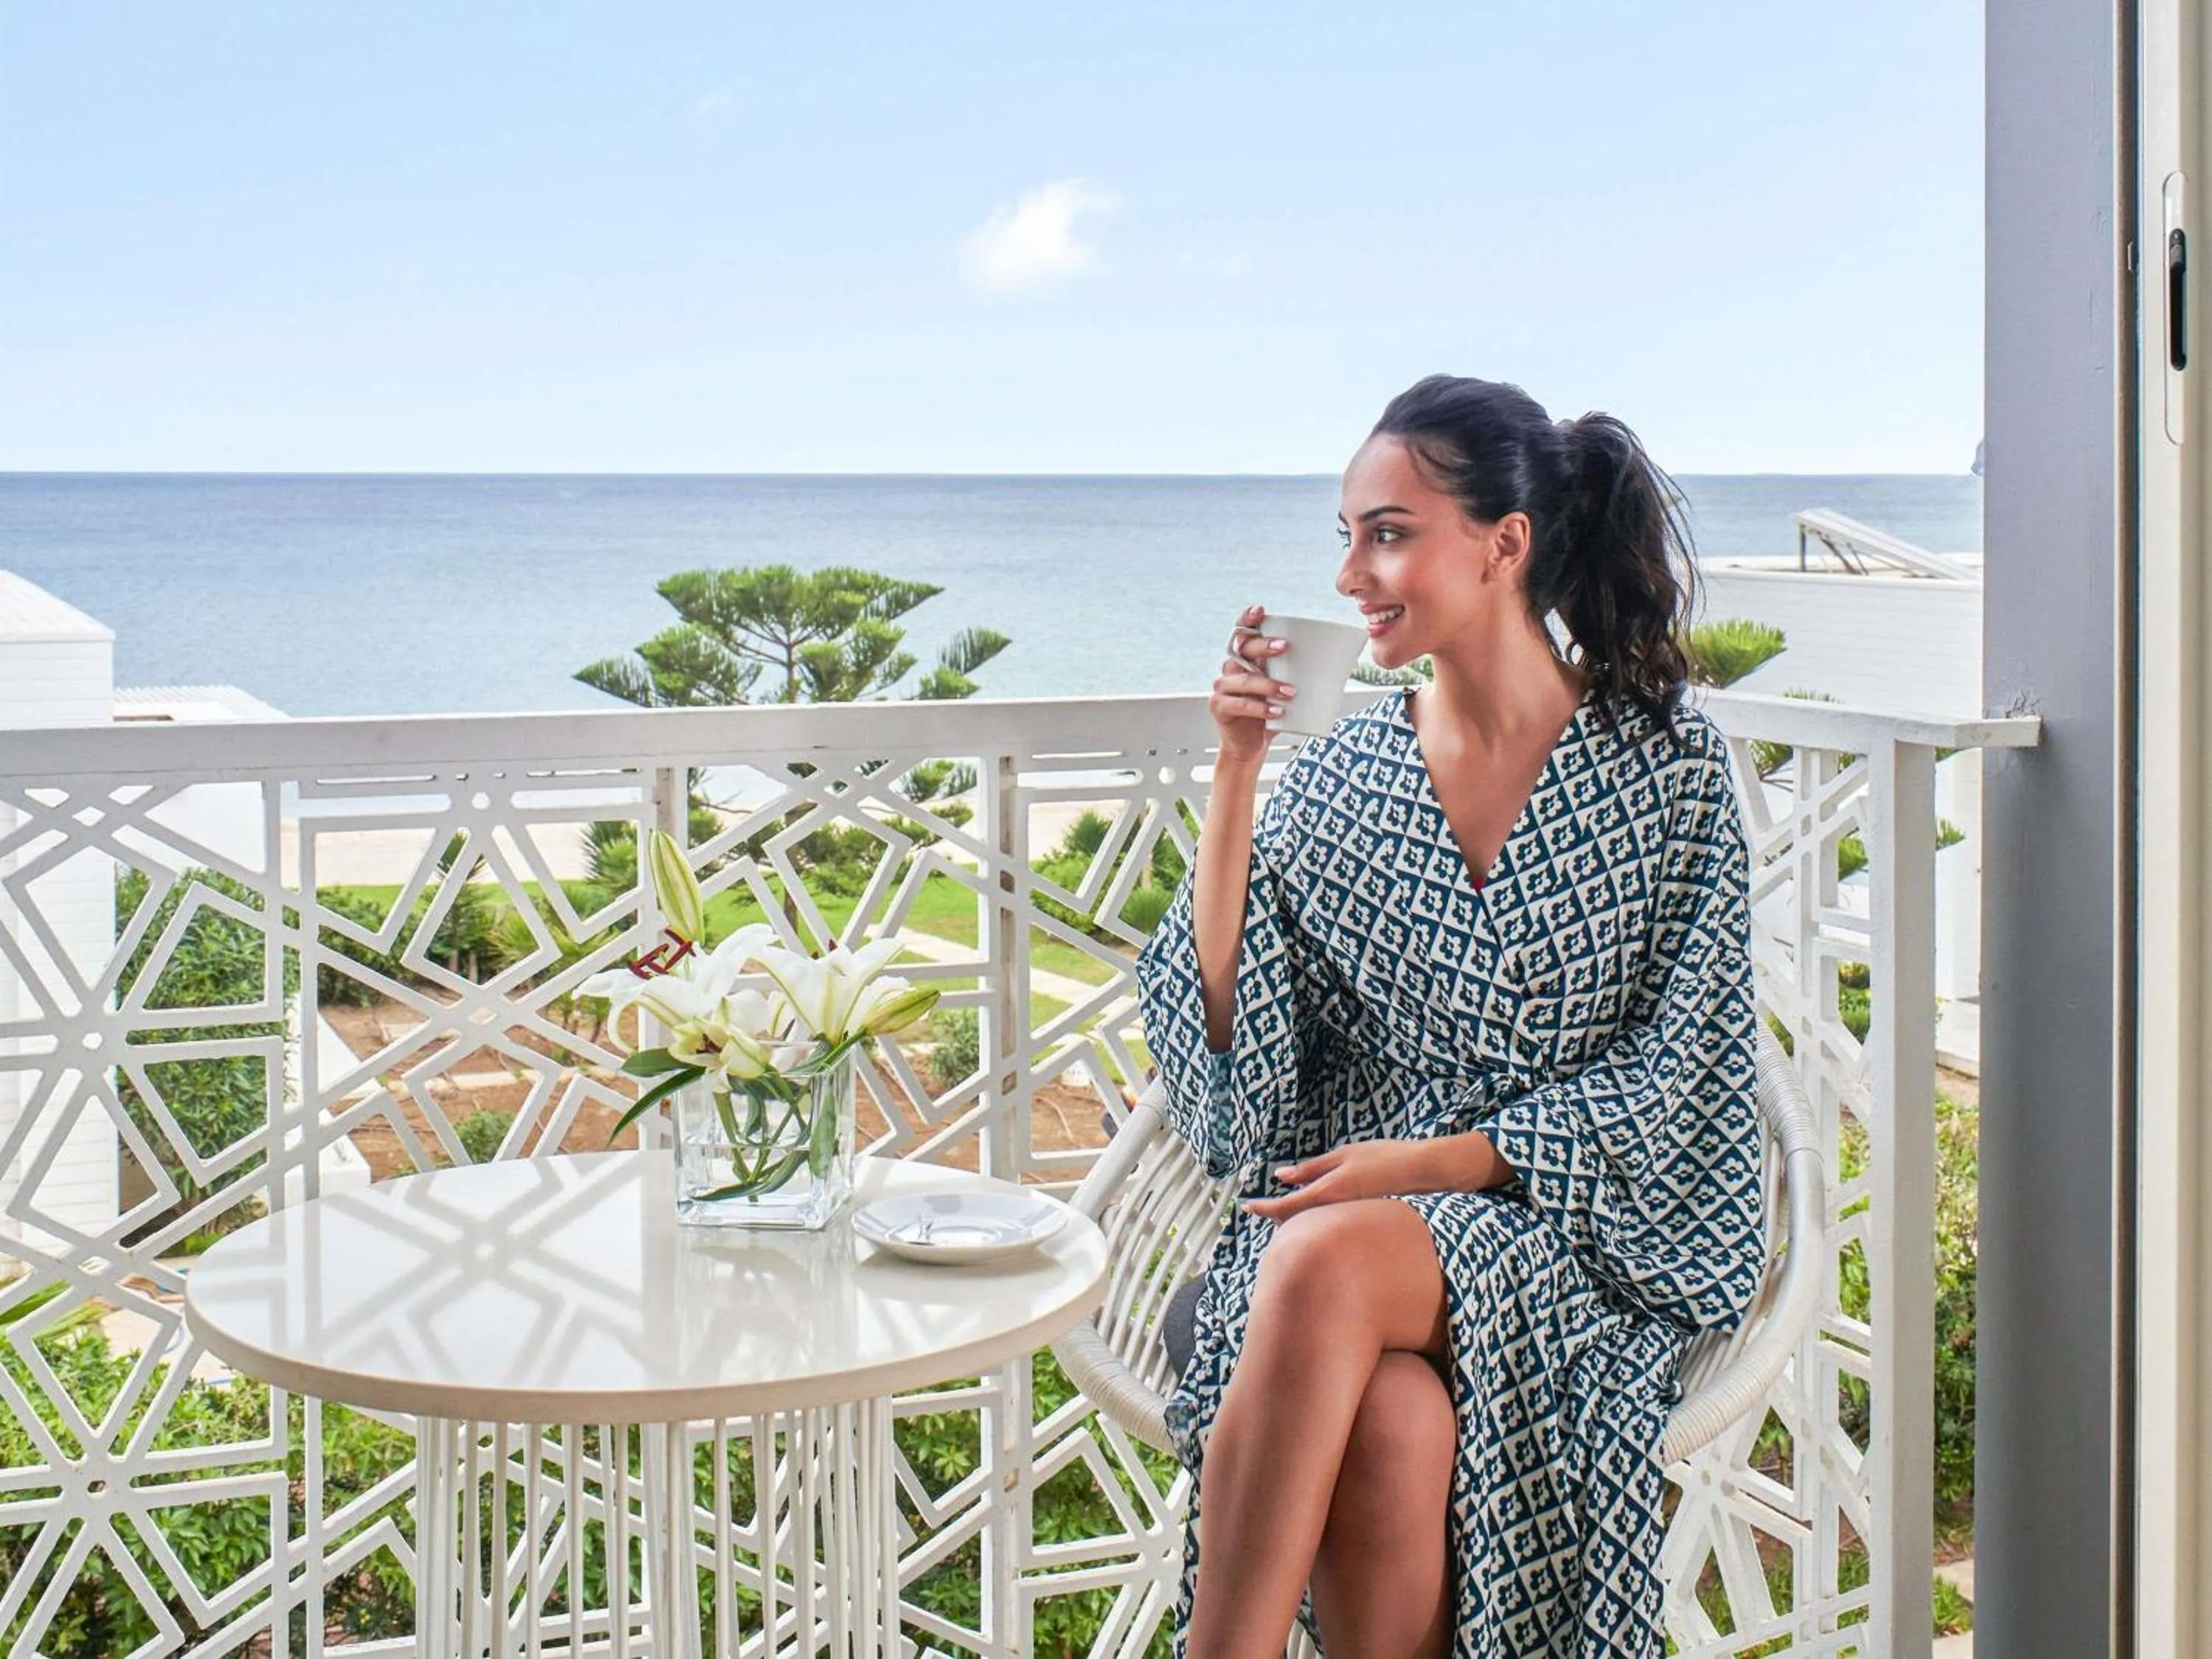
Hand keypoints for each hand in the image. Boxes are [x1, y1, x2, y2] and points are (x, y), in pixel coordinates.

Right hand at [1210, 602, 1294, 766]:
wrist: (1251, 746)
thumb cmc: (1272, 713)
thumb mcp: (1286, 689)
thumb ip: (1302, 674)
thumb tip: (1345, 664)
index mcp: (1245, 657)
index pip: (1242, 631)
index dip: (1248, 618)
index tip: (1261, 611)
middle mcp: (1231, 667)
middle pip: (1242, 649)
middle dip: (1263, 646)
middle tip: (1284, 647)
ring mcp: (1222, 687)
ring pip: (1243, 679)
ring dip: (1267, 684)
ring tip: (1290, 692)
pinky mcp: (1219, 707)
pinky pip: (1239, 704)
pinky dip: (1259, 708)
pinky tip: (1276, 712)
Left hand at [1238, 1139, 1438, 1222]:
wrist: (1420, 1172)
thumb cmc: (1383, 1158)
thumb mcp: (1342, 1155)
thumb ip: (1311, 1168)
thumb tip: (1282, 1176)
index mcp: (1326, 1193)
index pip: (1285, 1207)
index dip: (1263, 1208)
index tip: (1246, 1206)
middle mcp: (1333, 1211)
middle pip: (1294, 1221)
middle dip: (1275, 1217)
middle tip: (1259, 1208)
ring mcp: (1345, 1217)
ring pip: (1311, 1224)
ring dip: (1293, 1219)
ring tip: (1280, 1210)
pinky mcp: (1356, 1218)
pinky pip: (1327, 1223)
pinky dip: (1313, 1219)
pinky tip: (1313, 1211)